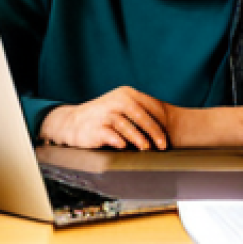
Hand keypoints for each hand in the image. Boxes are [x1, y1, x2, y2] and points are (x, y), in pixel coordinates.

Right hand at [39, 87, 170, 149]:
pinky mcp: (95, 127)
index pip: (149, 106)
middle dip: (153, 131)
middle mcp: (116, 100)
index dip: (161, 121)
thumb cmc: (103, 118)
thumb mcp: (121, 109)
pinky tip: (124, 147)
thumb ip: (139, 114)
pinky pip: (109, 134)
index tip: (170, 135)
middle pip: (139, 114)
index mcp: (126, 94)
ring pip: (125, 124)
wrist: (73, 122)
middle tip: (162, 146)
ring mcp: (105, 113)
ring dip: (138, 138)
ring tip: (146, 149)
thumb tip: (164, 132)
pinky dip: (118, 140)